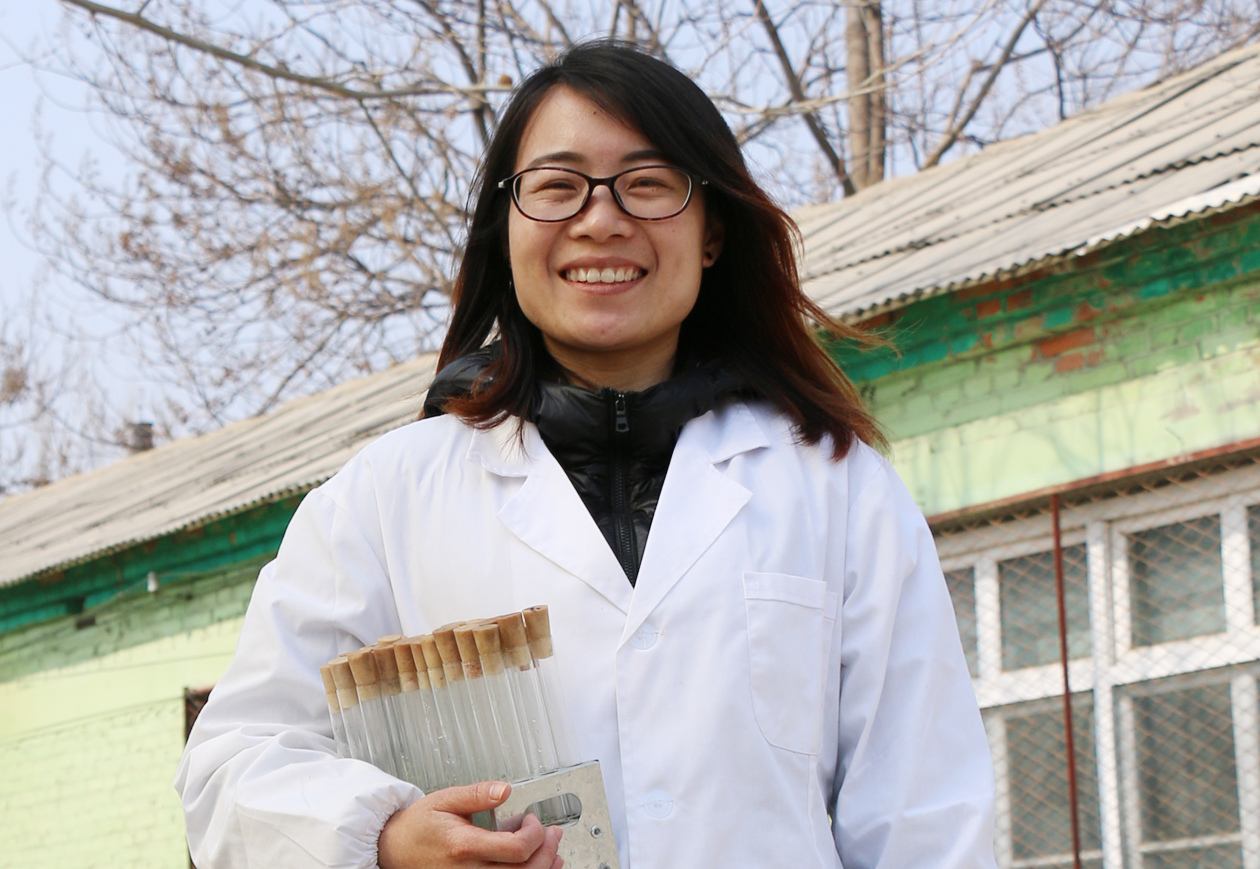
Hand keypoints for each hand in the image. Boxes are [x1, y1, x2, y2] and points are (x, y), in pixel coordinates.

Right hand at [378, 780, 563, 868]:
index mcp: (464, 846)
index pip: (516, 849)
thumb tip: (504, 789)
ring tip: (553, 853)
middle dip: (547, 851)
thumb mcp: (445, 799)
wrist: (393, 849)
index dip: (535, 834)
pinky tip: (538, 868)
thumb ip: (478, 794)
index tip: (533, 821)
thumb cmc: (418, 826)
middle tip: (553, 834)